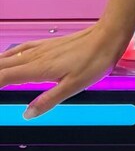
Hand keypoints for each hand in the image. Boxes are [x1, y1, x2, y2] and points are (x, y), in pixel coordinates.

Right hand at [0, 23, 132, 118]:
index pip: (5, 77)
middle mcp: (36, 56)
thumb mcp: (73, 86)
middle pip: (3, 65)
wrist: (108, 36)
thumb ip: (48, 100)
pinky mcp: (48, 44)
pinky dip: (8, 55)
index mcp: (39, 68)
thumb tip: (27, 114)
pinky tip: (9, 55)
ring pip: (10, 56)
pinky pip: (21, 49)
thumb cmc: (94, 61)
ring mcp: (42, 48)